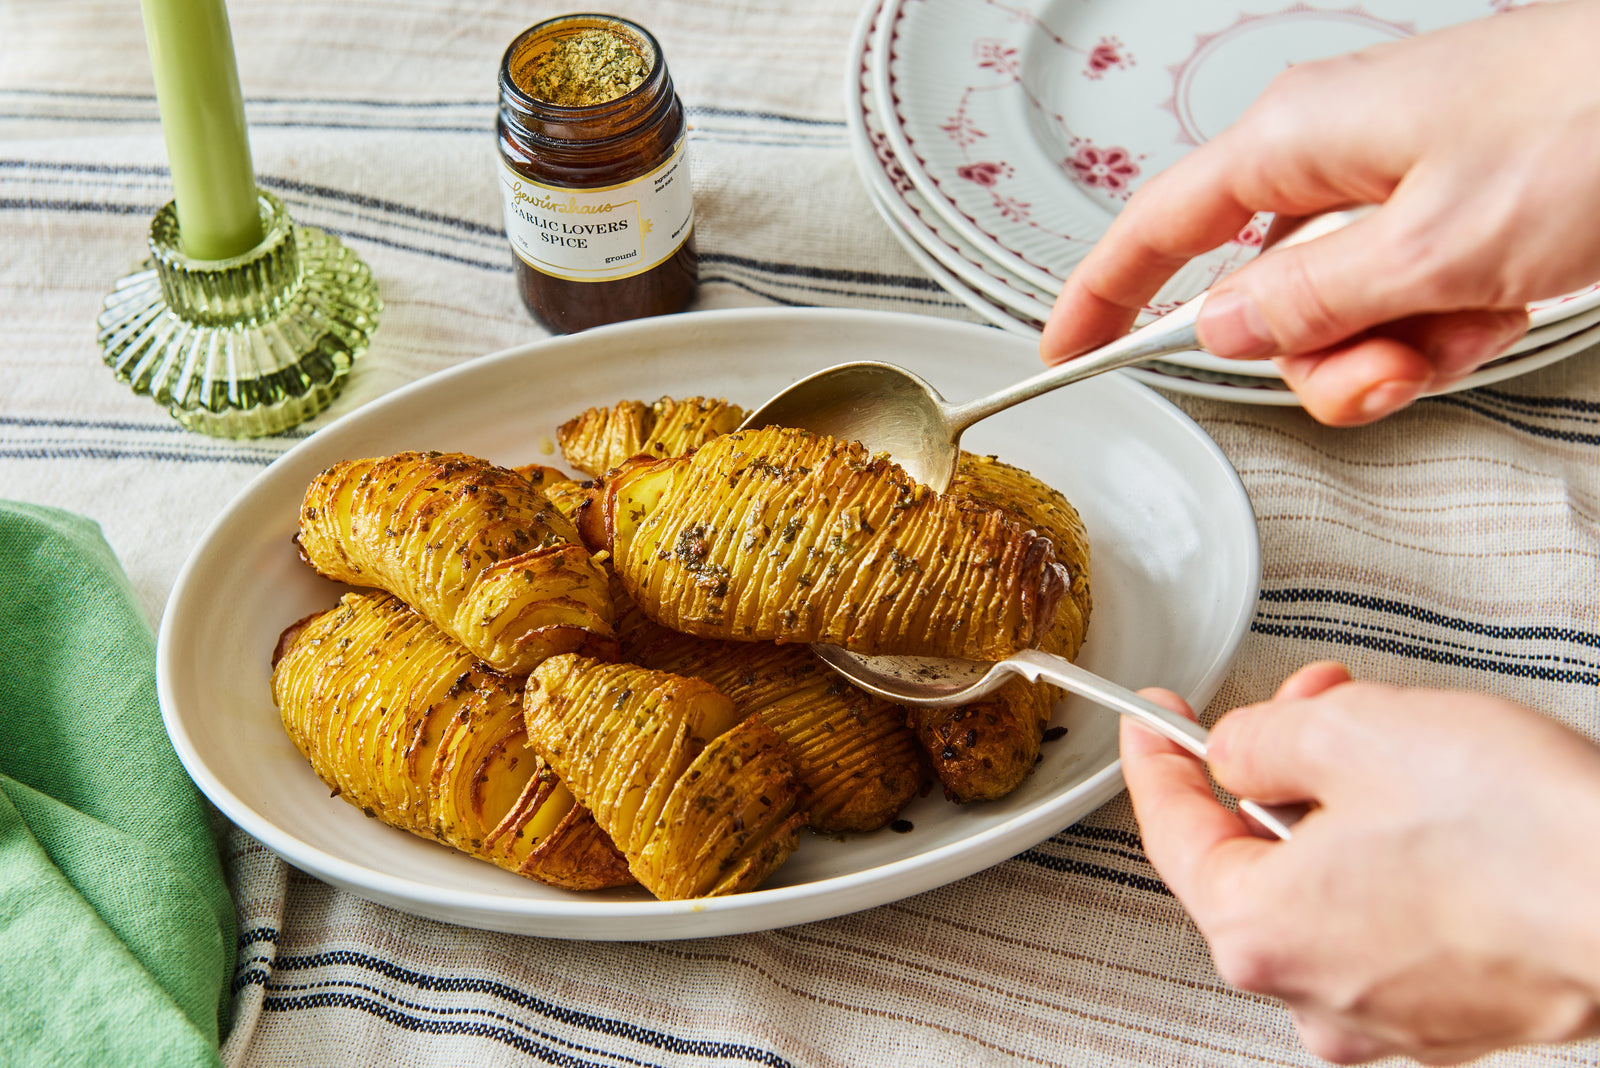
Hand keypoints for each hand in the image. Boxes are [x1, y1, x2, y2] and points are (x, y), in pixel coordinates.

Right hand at [1041, 0, 1599, 424]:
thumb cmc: (1590, 124)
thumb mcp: (1430, 245)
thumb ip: (1307, 302)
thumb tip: (1220, 331)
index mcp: (1295, 142)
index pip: (1154, 230)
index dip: (1101, 297)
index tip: (1065, 351)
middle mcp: (1331, 162)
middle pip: (1262, 304)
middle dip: (1325, 357)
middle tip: (1390, 358)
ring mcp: (1391, 191)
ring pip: (1336, 320)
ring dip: (1395, 349)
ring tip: (1465, 322)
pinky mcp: (1444, 215)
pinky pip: (1401, 306)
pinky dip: (1446, 330)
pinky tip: (1495, 305)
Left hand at [1124, 663, 1599, 1062]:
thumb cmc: (1523, 833)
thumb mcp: (1348, 733)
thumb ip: (1259, 738)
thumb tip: (1235, 750)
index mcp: (1260, 932)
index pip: (1170, 832)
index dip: (1156, 758)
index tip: (1150, 720)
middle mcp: (1313, 993)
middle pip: (1249, 857)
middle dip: (1272, 764)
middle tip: (1308, 701)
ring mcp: (1387, 1013)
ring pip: (1321, 885)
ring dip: (1336, 804)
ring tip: (1391, 741)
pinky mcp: (1453, 1008)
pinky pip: (1382, 918)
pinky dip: (1387, 858)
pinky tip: (1433, 809)